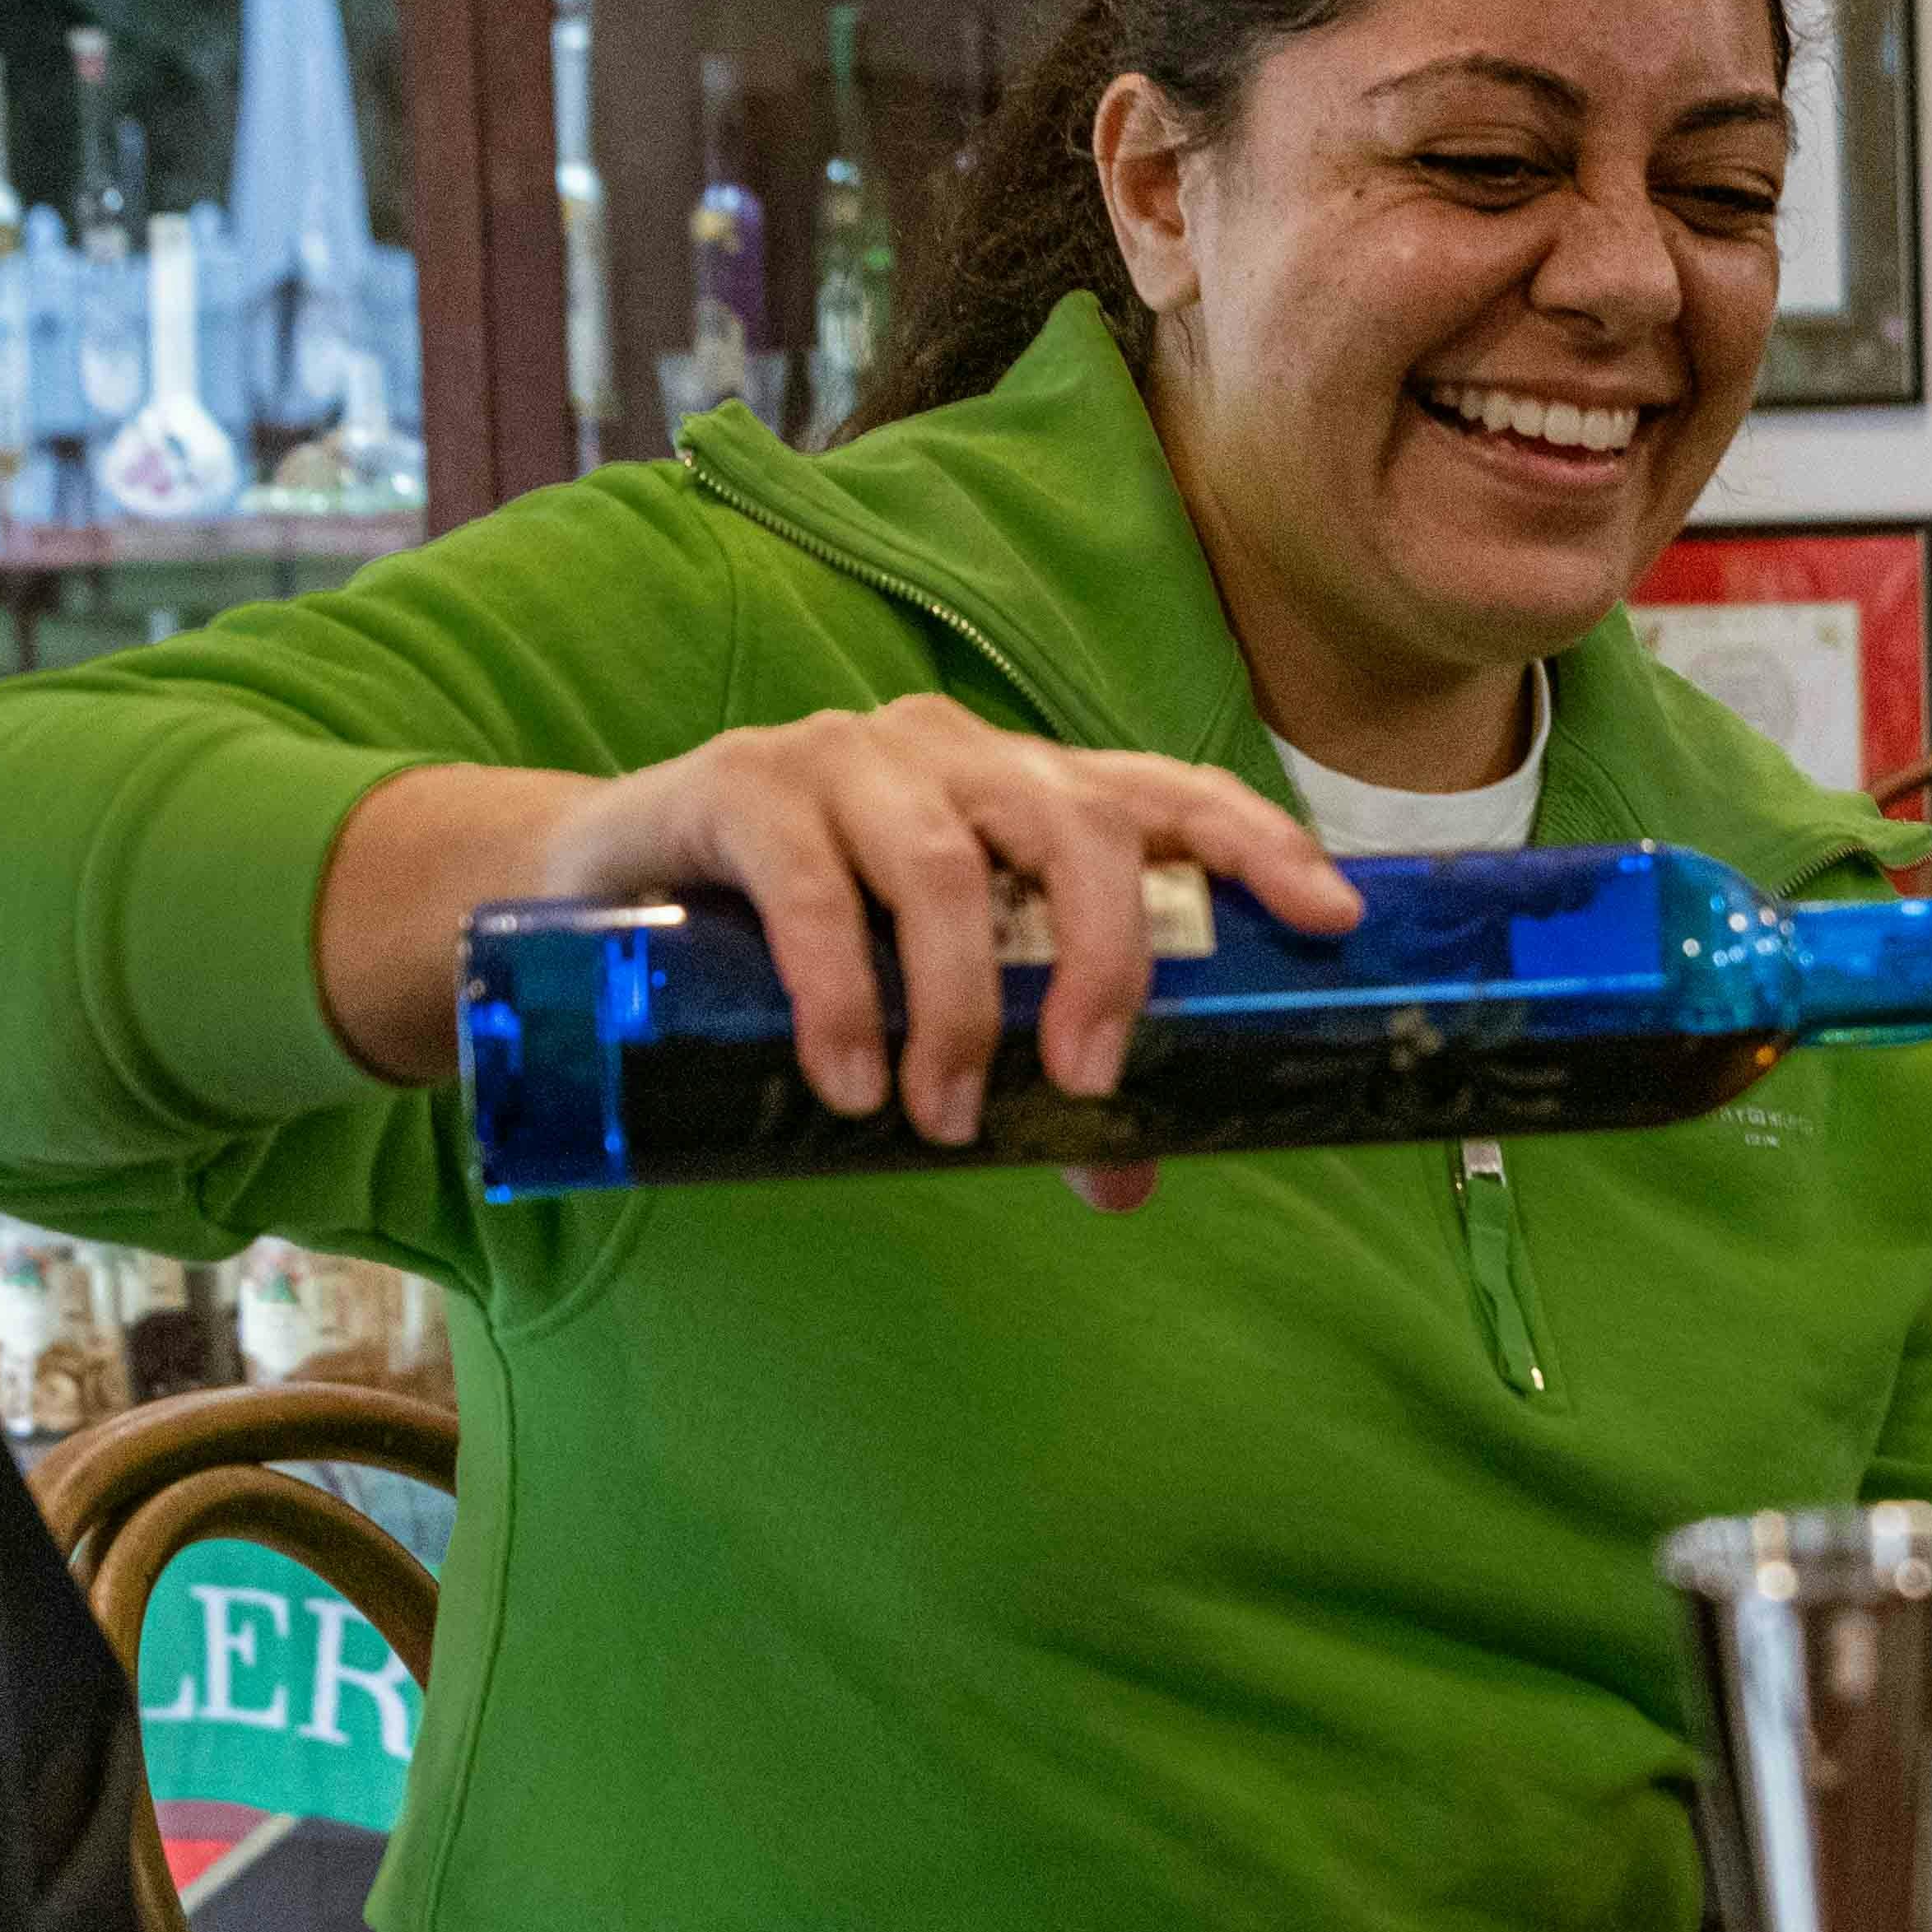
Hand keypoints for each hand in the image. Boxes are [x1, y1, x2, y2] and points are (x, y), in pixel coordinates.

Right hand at [529, 695, 1354, 1159]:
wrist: (598, 889)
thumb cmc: (800, 944)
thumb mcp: (930, 1001)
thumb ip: (1029, 1075)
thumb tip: (1129, 1180)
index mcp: (1022, 787)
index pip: (1166, 792)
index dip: (1258, 841)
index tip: (1333, 917)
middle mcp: (948, 750)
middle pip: (1074, 826)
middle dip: (1103, 963)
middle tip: (1086, 1087)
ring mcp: (842, 756)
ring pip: (946, 865)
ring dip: (961, 1010)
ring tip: (945, 1120)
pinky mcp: (740, 786)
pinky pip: (811, 885)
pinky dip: (843, 994)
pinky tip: (846, 1083)